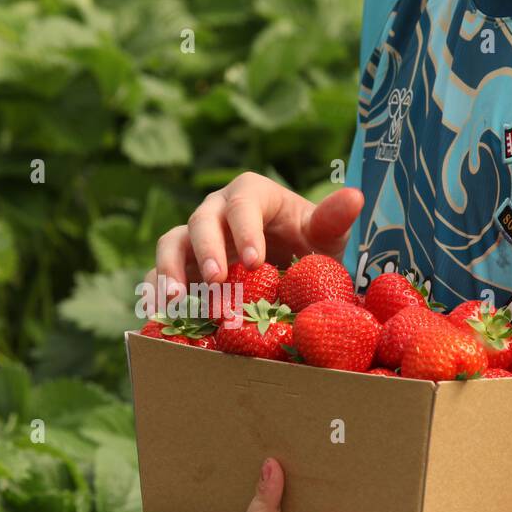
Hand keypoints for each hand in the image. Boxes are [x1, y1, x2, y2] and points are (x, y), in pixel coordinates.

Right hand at [148, 172, 362, 292]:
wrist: (289, 266)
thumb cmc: (307, 244)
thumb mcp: (324, 234)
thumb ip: (333, 218)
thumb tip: (355, 197)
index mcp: (251, 195)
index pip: (243, 203)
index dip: (245, 230)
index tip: (256, 261)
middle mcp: (216, 211)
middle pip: (201, 220)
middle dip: (207, 250)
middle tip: (217, 280)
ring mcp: (193, 238)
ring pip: (170, 242)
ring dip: (169, 269)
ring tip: (175, 299)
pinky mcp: (180, 266)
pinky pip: (158, 273)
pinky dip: (155, 292)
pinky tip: (159, 316)